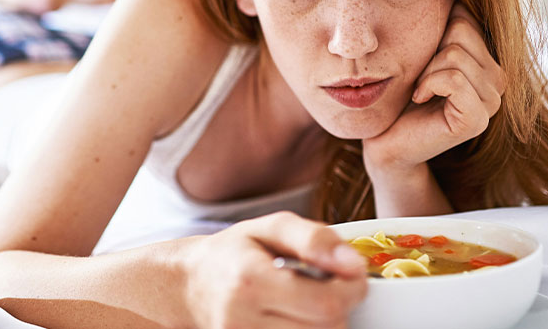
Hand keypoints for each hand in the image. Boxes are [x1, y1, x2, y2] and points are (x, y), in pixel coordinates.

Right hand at [183, 211, 366, 328]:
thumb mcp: (272, 227)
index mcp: (251, 281)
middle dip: (341, 306)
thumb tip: (354, 263)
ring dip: (326, 323)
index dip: (353, 289)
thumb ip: (315, 239)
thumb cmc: (236, 251)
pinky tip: (299, 316)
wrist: (192, 284)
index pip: (326, 304)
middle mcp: (243, 321)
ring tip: (311, 301)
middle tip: (331, 285)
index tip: (353, 273)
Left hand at [363, 1, 504, 178]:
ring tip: (420, 90)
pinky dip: (428, 84)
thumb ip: (445, 23)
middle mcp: (499, 80)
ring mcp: (492, 103)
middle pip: (462, 31)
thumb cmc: (400, 93)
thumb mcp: (423, 51)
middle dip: (429, 51)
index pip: (466, 17)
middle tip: (420, 78)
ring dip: (426, 71)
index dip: (435, 33)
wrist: (385, 137)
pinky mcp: (477, 120)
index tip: (423, 60)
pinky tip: (420, 99)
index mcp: (488, 60)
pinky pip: (453, 79)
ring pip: (455, 54)